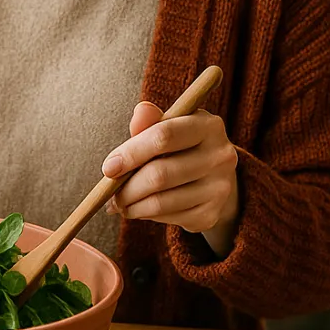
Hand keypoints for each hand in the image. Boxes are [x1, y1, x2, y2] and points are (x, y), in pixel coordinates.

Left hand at [102, 101, 239, 255]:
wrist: (211, 177)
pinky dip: (145, 215)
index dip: (131, 153)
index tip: (108, 168)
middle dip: (126, 187)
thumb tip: (141, 111)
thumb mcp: (167, 127)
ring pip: (160, 202)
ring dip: (131, 205)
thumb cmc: (180, 146)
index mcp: (208, 126)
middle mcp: (220, 156)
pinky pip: (167, 219)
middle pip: (159, 175)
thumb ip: (150, 121)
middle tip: (109, 192)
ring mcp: (219, 188)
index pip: (164, 136)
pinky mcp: (211, 214)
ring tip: (119, 203)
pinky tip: (139, 208)